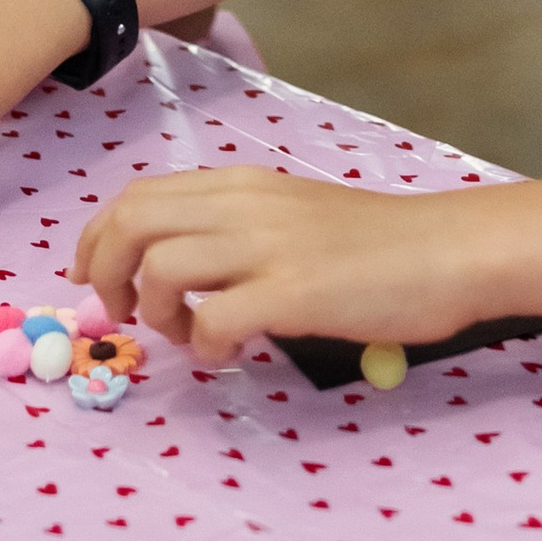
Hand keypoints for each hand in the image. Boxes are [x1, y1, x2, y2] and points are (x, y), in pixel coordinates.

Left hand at [75, 165, 478, 367]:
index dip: (99, 238)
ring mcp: (268, 248)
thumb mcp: (295, 214)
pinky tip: (231, 355)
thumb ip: (239, 228)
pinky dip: (206, 346)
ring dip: (154, 311)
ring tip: (189, 336)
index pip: (139, 195)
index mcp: (242, 185)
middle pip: (132, 221)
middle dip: (106, 271)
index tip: (92, 276)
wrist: (449, 250)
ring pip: (159, 266)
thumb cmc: (379, 243)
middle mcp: (245, 206)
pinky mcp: (293, 293)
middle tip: (124, 315)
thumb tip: (181, 266)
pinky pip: (214, 320)